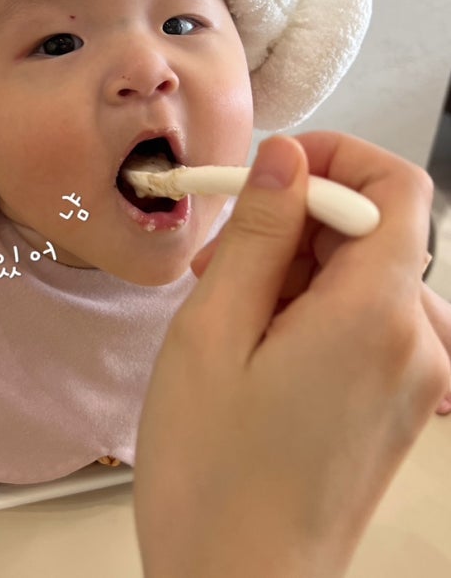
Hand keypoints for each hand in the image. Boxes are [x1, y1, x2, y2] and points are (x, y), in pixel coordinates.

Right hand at [134, 133, 448, 577]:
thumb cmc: (213, 471)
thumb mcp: (213, 331)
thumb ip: (257, 233)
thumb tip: (285, 158)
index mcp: (374, 314)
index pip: (394, 185)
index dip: (334, 158)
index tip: (270, 173)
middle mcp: (417, 342)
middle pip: (373, 230)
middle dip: (294, 222)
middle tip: (217, 259)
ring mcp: (415, 377)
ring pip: (362, 274)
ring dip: (294, 268)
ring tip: (225, 310)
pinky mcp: (398, 402)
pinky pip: (364, 320)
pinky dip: (311, 308)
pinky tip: (256, 342)